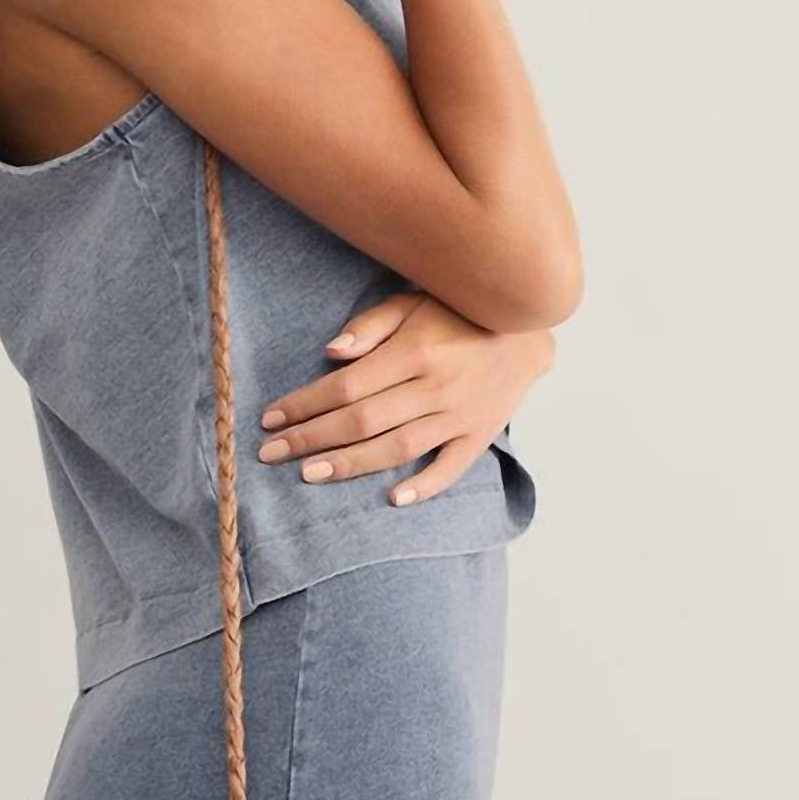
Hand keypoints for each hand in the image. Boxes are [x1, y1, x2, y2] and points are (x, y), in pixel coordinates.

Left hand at [257, 292, 554, 505]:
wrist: (528, 325)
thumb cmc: (459, 310)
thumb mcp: (414, 300)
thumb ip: (371, 325)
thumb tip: (330, 352)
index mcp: (415, 352)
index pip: (346, 387)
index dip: (304, 405)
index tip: (270, 418)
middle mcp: (435, 388)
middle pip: (361, 422)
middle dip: (310, 439)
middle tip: (271, 453)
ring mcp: (459, 415)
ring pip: (396, 449)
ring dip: (349, 465)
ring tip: (308, 474)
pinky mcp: (479, 434)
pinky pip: (451, 468)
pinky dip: (424, 486)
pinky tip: (392, 499)